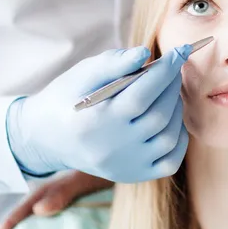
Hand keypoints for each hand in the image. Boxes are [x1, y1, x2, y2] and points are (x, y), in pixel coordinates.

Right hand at [0, 171, 112, 228]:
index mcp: (44, 194)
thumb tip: (39, 211)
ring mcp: (61, 209)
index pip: (14, 220)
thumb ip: (64, 192)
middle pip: (20, 228)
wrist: (126, 165)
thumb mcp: (84, 178)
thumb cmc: (103, 170)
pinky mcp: (76, 214)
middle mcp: (49, 202)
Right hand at [6, 44, 191, 182]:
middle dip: (172, 86)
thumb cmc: (69, 98)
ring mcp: (126, 166)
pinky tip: (170, 118)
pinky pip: (171, 160)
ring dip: (176, 109)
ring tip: (169, 92)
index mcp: (96, 120)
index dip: (165, 72)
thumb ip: (114, 63)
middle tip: (172, 69)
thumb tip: (145, 53)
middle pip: (159, 115)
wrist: (48, 138)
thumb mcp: (82, 74)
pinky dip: (179, 137)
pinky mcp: (134, 175)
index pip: (141, 94)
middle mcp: (112, 148)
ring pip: (169, 137)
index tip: (178, 53)